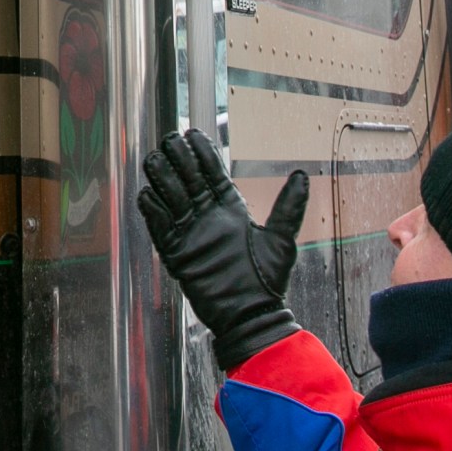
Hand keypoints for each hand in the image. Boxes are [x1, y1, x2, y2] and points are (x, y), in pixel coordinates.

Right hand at [137, 131, 309, 369]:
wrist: (251, 316)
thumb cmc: (267, 281)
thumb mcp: (281, 240)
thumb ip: (288, 206)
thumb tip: (302, 175)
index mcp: (230, 209)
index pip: (211, 171)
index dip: (202, 152)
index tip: (193, 133)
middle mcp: (207, 216)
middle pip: (187, 178)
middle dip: (178, 158)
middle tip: (171, 141)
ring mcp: (189, 232)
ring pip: (170, 197)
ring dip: (161, 178)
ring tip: (155, 160)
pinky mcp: (176, 252)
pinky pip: (159, 227)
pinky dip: (153, 211)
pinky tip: (149, 195)